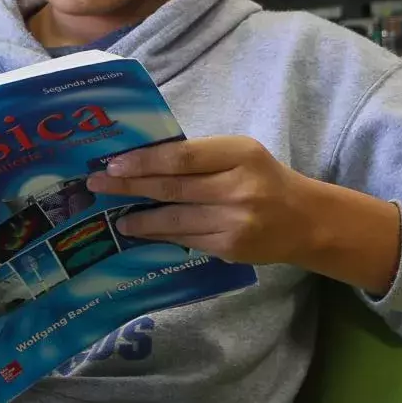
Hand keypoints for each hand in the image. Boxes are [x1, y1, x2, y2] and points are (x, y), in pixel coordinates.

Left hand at [85, 136, 401, 294]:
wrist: (304, 221)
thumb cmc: (264, 180)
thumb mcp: (240, 155)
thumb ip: (201, 158)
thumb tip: (143, 162)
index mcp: (240, 154)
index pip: (184, 156)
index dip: (145, 160)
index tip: (114, 164)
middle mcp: (238, 187)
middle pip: (173, 187)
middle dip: (130, 187)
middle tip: (97, 186)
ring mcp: (234, 221)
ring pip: (175, 220)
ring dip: (140, 219)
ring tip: (116, 218)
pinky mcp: (230, 248)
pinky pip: (186, 240)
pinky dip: (162, 236)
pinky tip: (143, 233)